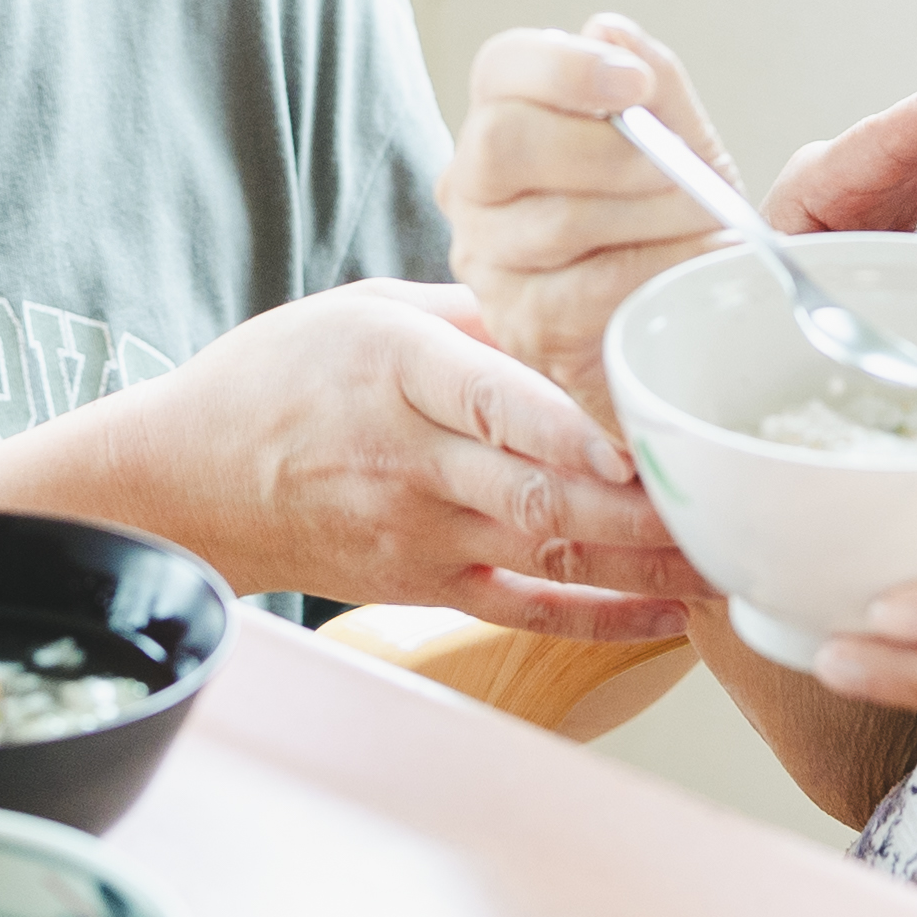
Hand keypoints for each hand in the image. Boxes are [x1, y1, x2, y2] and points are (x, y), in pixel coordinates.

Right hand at [123, 283, 708, 639]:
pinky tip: (671, 612)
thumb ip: (475, 312)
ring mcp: (419, 532)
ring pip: (549, 550)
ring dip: (645, 559)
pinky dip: (602, 616)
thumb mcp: (367, 308)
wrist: (188, 478)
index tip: (634, 437)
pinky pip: (527, 608)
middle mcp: (411, 457)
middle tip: (724, 495)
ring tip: (729, 552)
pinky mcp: (426, 584)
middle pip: (538, 486)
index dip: (565, 424)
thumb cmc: (282, 378)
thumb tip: (579, 300)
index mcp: (396, 368)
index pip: (490, 397)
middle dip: (640, 503)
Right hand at [443, 14, 916, 402]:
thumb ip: (652, 84)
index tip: (635, 85)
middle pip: (505, 142)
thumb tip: (608, 30)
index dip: (566, 69)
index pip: (500, 67)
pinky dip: (659, 266)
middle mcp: (474, 188)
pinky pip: (591, 287)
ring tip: (705, 218)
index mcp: (503, 119)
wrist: (683, 320)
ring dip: (653, 212)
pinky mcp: (525, 325)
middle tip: (678, 165)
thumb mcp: (677, 139)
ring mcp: (489, 261)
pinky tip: (692, 262)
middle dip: (609, 149)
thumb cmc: (671, 219)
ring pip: (557, 219)